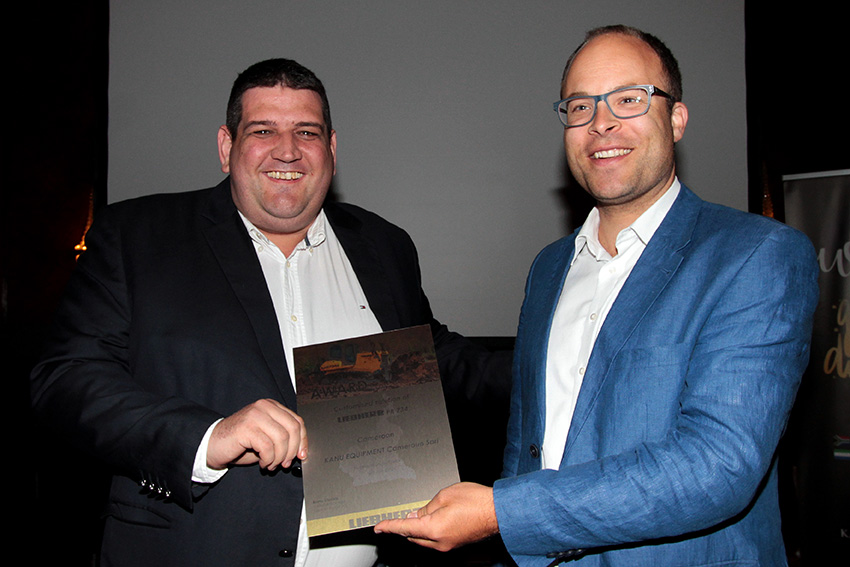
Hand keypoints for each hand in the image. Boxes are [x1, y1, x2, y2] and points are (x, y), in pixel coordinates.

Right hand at [206, 399, 307, 470]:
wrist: (212, 445)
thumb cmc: (240, 443)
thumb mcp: (266, 438)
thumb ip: (282, 438)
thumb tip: (301, 451)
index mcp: (271, 406)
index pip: (297, 421)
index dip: (302, 441)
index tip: (302, 455)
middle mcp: (264, 407)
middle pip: (292, 429)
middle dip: (292, 450)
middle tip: (285, 463)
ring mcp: (255, 415)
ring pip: (281, 439)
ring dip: (279, 457)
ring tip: (270, 464)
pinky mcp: (247, 427)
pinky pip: (268, 447)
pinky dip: (268, 459)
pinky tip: (263, 463)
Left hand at [374, 482, 497, 550]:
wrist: (498, 512)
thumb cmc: (476, 501)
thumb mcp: (445, 496)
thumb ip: (426, 508)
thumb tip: (415, 517)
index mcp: (434, 529)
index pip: (404, 528)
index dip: (389, 527)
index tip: (378, 528)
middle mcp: (440, 542)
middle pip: (412, 537)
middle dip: (404, 526)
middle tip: (399, 515)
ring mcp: (448, 545)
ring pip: (423, 540)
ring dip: (417, 529)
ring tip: (418, 514)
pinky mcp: (455, 544)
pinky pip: (435, 540)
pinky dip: (428, 532)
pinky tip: (432, 520)